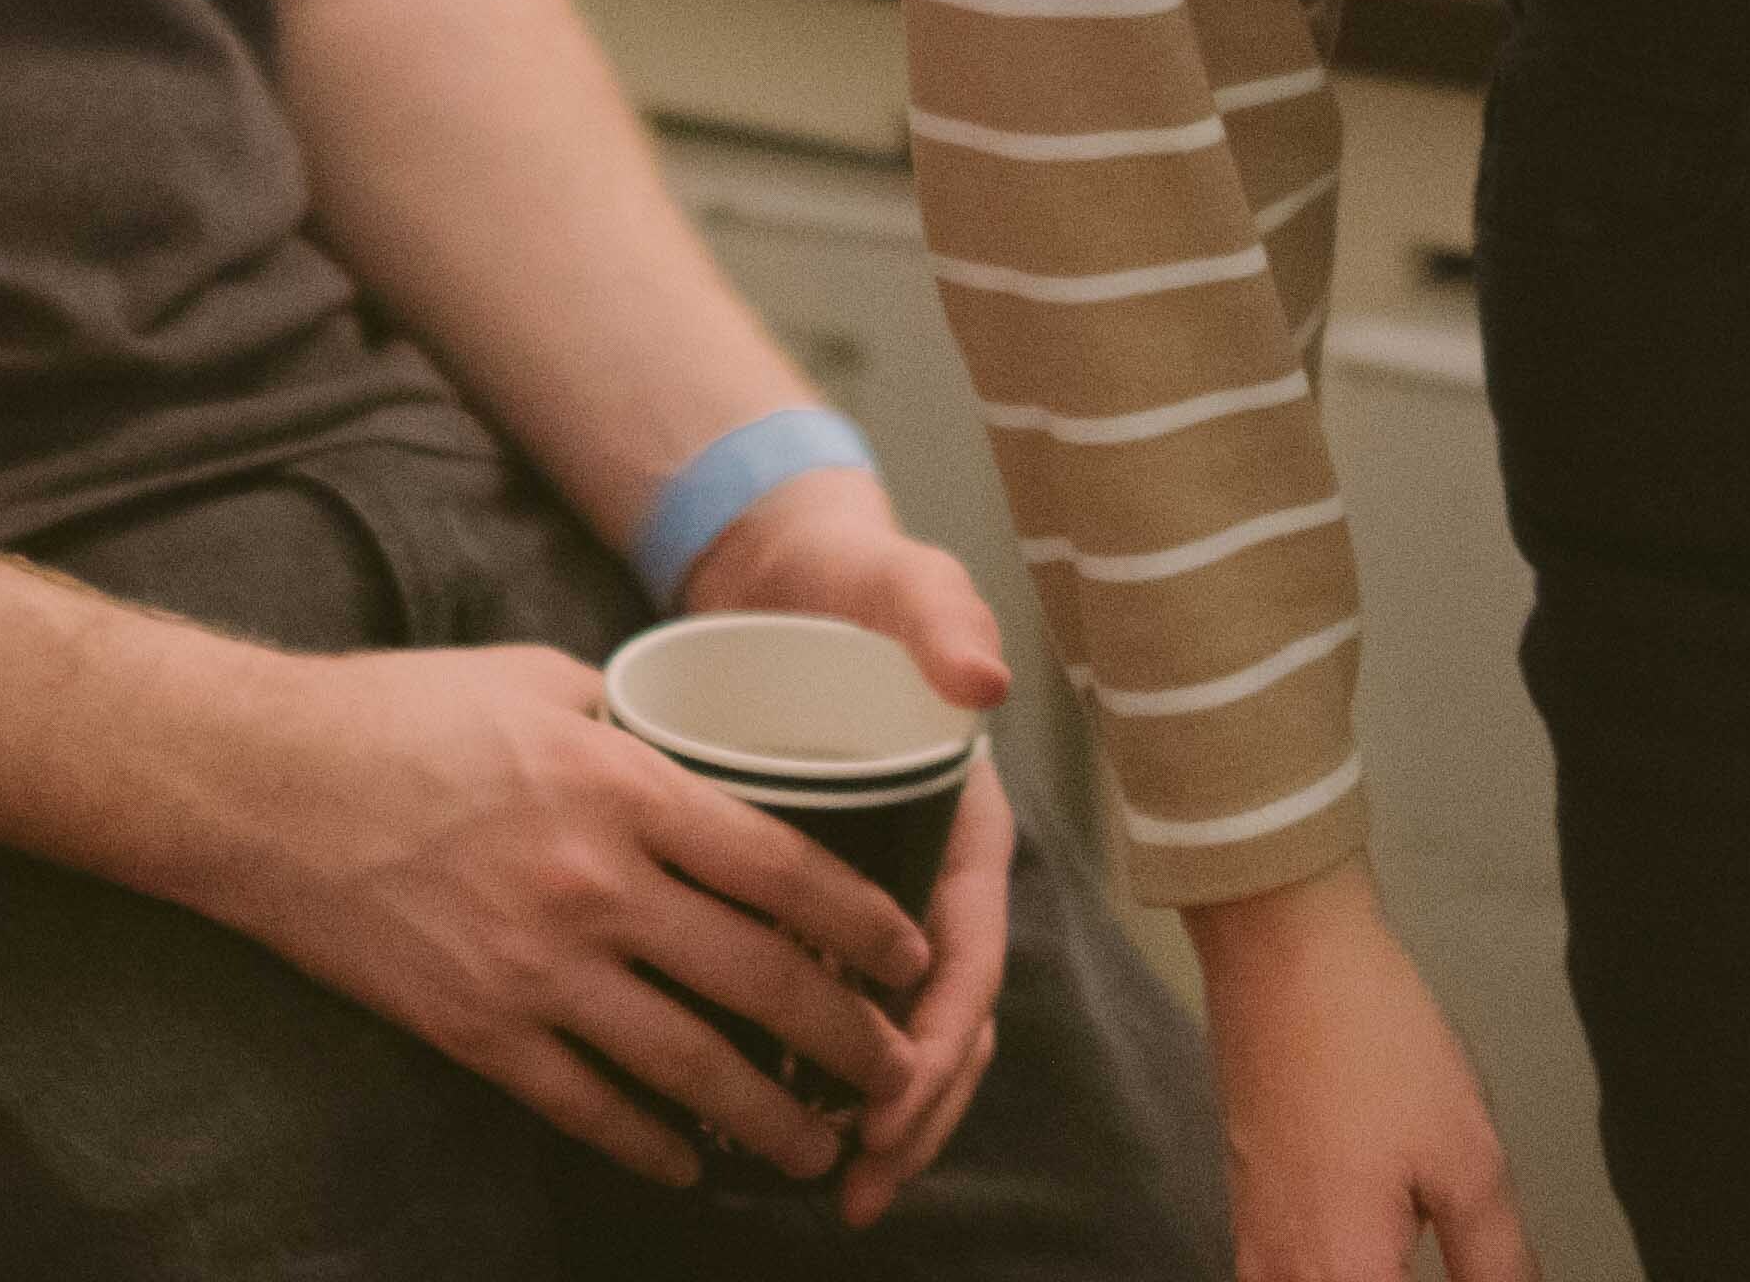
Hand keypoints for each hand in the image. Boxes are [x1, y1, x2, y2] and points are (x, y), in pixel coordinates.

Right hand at [184, 643, 929, 1189]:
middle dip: (847, 1038)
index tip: (911, 957)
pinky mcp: (475, 1028)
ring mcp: (536, 968)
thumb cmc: (397, 714)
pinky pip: (584, 1105)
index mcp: (625, 787)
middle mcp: (597, 885)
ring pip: (688, 1064)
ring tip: (821, 1146)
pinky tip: (690, 1161)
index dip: (864, 924)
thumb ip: (634, 724)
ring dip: (768, 1114)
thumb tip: (698, 751)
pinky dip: (648, 1143)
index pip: (784, 869)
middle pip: (760, 980)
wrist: (260, 784)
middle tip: (897, 1073)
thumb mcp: (541, 682)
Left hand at [680, 465, 1019, 1223]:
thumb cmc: (853, 575)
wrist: (787, 566)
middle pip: (945, 1019)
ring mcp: (879, 892)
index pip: (970, 952)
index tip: (897, 1100)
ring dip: (878, 1112)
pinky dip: (817, 1063)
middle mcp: (930, 872)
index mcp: (966, 823)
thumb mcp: (900, 579)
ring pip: (897, 1028)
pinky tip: (768, 1113)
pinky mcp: (820, 900)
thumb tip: (981, 680)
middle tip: (859, 1184)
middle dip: (916, 1110)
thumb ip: (939, 615)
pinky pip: (833, 998)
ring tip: (831, 1182)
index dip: (943, 1036)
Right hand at [1187, 864, 1537, 1281]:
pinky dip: (1333, 1271)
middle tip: (1464, 1256)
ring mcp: (1252, 1245)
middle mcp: (1282, 1277)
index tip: (1484, 1267)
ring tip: (1412, 1252)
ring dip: (1369, 1275)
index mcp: (1344, 1277)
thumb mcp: (1466, 1159)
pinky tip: (1370, 1252)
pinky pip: (1282, 1278)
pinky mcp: (1243, 1210)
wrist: (1283, 956)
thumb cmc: (1373, 1046)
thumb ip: (1495, 1260)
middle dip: (1406, 1277)